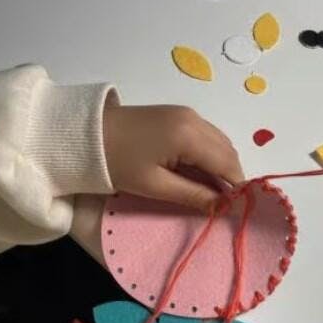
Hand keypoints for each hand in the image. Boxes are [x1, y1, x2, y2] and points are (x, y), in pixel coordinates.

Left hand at [103, 105, 243, 212]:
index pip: (227, 163)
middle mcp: (194, 120)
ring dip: (221, 165)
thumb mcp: (154, 185)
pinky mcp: (179, 114)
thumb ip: (193, 195)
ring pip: (219, 142)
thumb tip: (223, 206)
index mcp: (189, 136)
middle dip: (231, 176)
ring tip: (210, 190)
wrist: (85, 133)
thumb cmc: (116, 163)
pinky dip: (210, 154)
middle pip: (228, 150)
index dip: (237, 186)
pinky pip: (206, 135)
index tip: (237, 208)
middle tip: (223, 202)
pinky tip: (198, 172)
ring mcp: (187, 114)